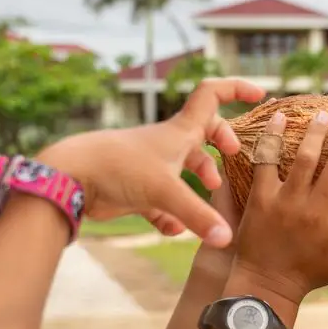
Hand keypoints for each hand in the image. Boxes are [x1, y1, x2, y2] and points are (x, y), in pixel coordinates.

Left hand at [38, 78, 264, 245]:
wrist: (68, 177)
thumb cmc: (118, 169)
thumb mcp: (165, 192)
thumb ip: (198, 216)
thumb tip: (227, 239)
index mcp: (178, 132)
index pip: (212, 96)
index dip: (236, 89)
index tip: (259, 95)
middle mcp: (165, 144)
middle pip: (201, 131)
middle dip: (219, 140)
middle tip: (231, 155)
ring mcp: (149, 165)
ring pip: (182, 165)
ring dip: (199, 177)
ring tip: (211, 193)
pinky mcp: (134, 187)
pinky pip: (160, 198)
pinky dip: (171, 212)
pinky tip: (173, 230)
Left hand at [232, 108, 327, 299]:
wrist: (268, 284)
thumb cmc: (313, 273)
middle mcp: (318, 211)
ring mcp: (288, 203)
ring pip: (306, 157)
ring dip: (317, 131)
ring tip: (322, 115)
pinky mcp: (262, 198)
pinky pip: (267, 160)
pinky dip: (273, 135)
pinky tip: (280, 116)